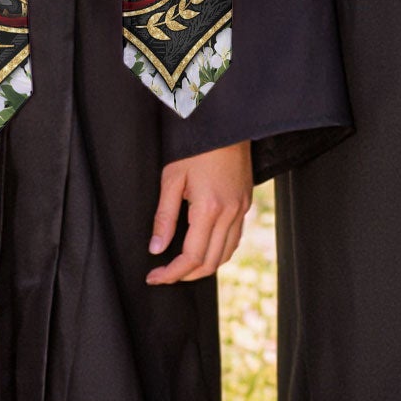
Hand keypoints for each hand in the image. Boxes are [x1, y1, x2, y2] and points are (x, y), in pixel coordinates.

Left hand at [146, 140, 252, 284]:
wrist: (226, 123)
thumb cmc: (196, 146)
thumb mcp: (172, 178)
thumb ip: (164, 217)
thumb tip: (156, 248)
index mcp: (209, 208)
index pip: (191, 257)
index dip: (171, 273)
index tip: (154, 277)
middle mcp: (230, 212)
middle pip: (210, 262)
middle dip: (186, 275)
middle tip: (164, 274)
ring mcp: (241, 208)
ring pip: (226, 253)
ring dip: (204, 266)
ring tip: (182, 266)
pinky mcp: (246, 202)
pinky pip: (235, 238)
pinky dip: (219, 251)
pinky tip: (204, 247)